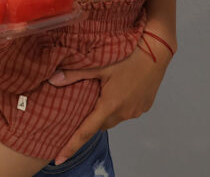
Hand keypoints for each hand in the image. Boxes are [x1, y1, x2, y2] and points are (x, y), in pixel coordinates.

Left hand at [47, 35, 171, 163]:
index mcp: (110, 105)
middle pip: (100, 124)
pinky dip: (119, 107)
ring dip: (106, 112)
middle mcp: (123, 112)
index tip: (58, 158)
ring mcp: (135, 111)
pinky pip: (126, 112)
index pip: (86, 131)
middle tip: (81, 106)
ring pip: (114, 118)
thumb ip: (75, 74)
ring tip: (102, 95)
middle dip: (91, 119)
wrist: (156, 50)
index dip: (71, 146)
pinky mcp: (143, 107)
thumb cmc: (127, 55)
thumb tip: (53, 80)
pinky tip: (118, 91)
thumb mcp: (98, 64)